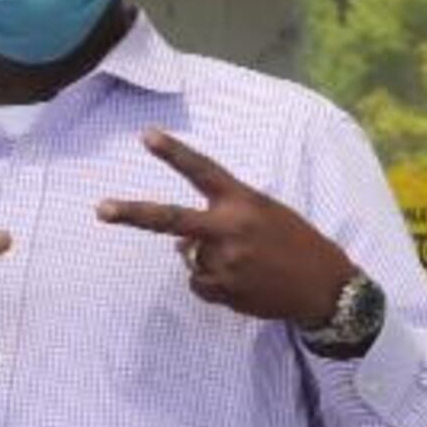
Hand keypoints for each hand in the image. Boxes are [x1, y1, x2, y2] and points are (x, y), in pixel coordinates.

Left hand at [95, 130, 357, 324]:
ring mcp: (224, 262)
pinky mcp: (224, 291)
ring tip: (246, 264)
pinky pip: (199, 284)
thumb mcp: (265, 214)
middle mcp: (229, 229)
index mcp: (242, 201)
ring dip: (208, 260)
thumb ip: (222, 219)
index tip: (147, 136)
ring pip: (190, 258)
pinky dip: (213, 283)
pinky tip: (243, 282)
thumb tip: (179, 245)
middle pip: (171, 221)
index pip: (203, 172)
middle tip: (102, 209)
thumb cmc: (294, 242)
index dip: (174, 153)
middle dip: (133, 214)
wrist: (323, 286)